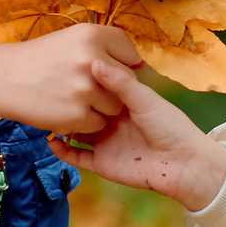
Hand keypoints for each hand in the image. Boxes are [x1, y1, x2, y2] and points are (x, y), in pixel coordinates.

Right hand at [0, 26, 141, 132]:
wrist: (2, 78)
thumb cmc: (39, 59)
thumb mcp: (71, 39)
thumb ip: (103, 47)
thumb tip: (138, 64)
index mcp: (92, 35)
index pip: (130, 54)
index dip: (121, 65)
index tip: (105, 71)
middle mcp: (92, 59)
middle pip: (127, 83)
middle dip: (111, 89)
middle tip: (82, 85)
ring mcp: (85, 89)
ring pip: (114, 107)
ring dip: (100, 108)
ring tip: (72, 97)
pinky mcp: (77, 114)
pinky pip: (98, 124)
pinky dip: (85, 122)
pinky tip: (65, 110)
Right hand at [49, 60, 225, 210]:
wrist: (182, 164)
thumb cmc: (169, 126)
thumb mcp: (144, 99)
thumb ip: (120, 83)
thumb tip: (95, 62)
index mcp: (123, 102)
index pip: (97, 88)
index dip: (81, 78)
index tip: (62, 66)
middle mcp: (111, 120)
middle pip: (83, 108)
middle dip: (67, 101)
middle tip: (47, 87)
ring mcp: (105, 141)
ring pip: (76, 132)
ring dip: (61, 125)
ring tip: (42, 113)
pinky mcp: (101, 162)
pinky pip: (77, 156)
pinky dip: (63, 151)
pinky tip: (51, 140)